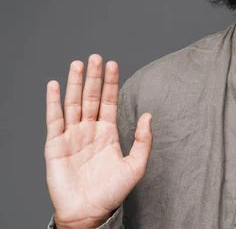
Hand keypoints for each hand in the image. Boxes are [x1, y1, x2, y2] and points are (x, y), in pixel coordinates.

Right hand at [45, 54, 152, 228]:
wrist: (89, 213)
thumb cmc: (112, 192)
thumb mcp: (135, 165)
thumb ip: (143, 140)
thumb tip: (148, 115)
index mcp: (107, 132)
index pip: (109, 101)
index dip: (111, 83)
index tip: (114, 64)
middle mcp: (89, 130)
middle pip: (91, 97)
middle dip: (94, 77)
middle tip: (96, 57)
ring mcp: (71, 136)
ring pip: (73, 103)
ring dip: (75, 83)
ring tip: (78, 64)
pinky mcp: (55, 145)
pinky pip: (54, 119)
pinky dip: (53, 102)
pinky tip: (53, 85)